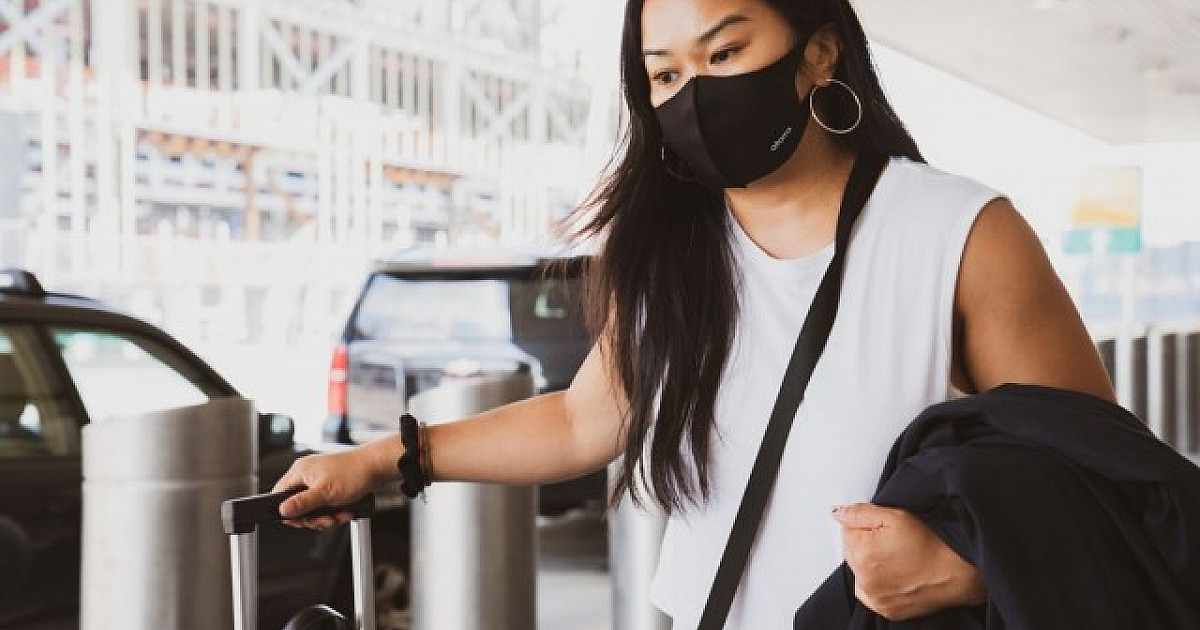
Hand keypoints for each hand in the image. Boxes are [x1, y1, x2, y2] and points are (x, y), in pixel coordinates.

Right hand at [272, 446, 387, 529]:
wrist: (377, 467)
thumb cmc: (353, 472)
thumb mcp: (324, 492)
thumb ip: (302, 503)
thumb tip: (283, 510)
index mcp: (300, 472)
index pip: (280, 494)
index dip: (286, 510)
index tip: (298, 521)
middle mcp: (308, 476)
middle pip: (298, 506)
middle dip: (313, 517)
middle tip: (324, 520)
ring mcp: (320, 482)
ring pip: (314, 509)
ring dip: (327, 517)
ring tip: (338, 516)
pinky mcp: (331, 488)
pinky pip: (326, 506)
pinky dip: (335, 512)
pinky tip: (345, 512)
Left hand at [833, 503, 985, 620]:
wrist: (956, 572)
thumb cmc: (930, 544)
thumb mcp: (895, 517)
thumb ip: (861, 513)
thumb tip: (838, 513)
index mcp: (861, 553)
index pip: (847, 531)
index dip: (866, 526)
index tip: (884, 529)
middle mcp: (864, 580)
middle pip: (851, 552)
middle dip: (866, 544)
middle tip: (893, 543)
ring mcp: (874, 598)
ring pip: (859, 573)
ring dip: (870, 565)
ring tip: (896, 559)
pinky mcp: (885, 610)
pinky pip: (871, 593)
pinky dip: (878, 584)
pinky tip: (896, 574)